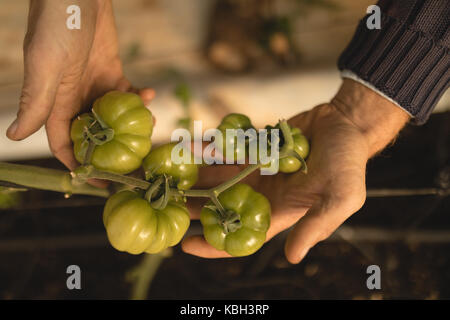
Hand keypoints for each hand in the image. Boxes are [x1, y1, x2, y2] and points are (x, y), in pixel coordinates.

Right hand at [6, 0, 154, 169]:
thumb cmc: (57, 26)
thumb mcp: (46, 66)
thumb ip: (36, 101)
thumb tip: (14, 136)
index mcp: (55, 103)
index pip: (64, 143)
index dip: (79, 164)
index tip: (99, 182)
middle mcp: (74, 99)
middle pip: (93, 135)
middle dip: (111, 151)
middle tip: (135, 163)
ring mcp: (94, 86)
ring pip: (113, 117)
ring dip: (130, 125)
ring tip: (149, 127)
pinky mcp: (111, 72)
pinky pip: (126, 93)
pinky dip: (138, 97)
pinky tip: (149, 95)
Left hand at [182, 79, 409, 262]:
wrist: (346, 124)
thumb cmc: (348, 163)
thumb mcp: (340, 198)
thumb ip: (316, 227)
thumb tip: (292, 257)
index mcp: (281, 212)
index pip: (243, 236)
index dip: (215, 245)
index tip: (186, 247)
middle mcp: (264, 195)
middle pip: (222, 207)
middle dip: (195, 210)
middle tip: (164, 209)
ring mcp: (257, 171)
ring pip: (218, 179)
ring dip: (195, 180)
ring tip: (166, 179)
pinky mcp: (254, 149)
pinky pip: (226, 151)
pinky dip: (208, 150)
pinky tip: (187, 148)